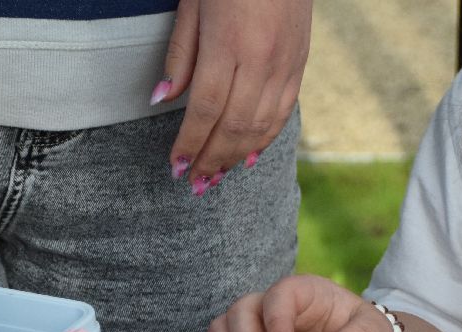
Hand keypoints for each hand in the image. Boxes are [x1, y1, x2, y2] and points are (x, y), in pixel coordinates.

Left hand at [155, 0, 311, 191]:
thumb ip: (180, 53)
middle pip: (233, 125)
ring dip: (236, 157)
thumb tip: (162, 99)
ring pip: (260, 126)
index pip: (205, 109)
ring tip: (217, 177)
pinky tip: (249, 157)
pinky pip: (282, 113)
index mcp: (228, 42)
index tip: (176, 166)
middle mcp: (260, 60)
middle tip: (194, 183)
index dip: (190, 143)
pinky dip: (265, 139)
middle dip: (212, 159)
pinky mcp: (299, 64)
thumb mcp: (193, 3)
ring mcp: (285, 64)